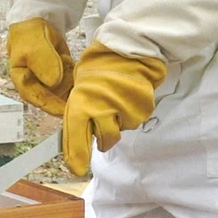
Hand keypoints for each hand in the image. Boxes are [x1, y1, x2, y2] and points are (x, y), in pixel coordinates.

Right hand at [7, 17, 74, 116]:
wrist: (37, 26)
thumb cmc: (30, 37)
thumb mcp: (33, 47)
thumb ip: (43, 62)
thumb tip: (55, 82)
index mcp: (25, 86)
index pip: (40, 100)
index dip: (54, 106)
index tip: (67, 110)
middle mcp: (39, 90)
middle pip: (57, 97)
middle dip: (64, 82)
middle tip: (62, 60)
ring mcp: (52, 86)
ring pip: (67, 90)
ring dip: (70, 75)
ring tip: (62, 57)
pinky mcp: (63, 79)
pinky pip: (74, 82)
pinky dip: (74, 71)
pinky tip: (67, 60)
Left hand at [63, 42, 166, 175]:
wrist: (128, 47)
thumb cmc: (99, 70)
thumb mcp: (79, 91)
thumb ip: (78, 119)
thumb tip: (77, 151)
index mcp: (80, 103)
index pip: (75, 138)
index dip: (77, 157)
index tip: (77, 170)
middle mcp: (101, 108)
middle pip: (103, 140)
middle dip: (102, 135)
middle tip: (103, 117)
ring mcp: (123, 108)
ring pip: (120, 131)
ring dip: (118, 122)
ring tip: (116, 100)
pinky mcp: (142, 107)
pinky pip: (134, 121)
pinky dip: (131, 114)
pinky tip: (128, 97)